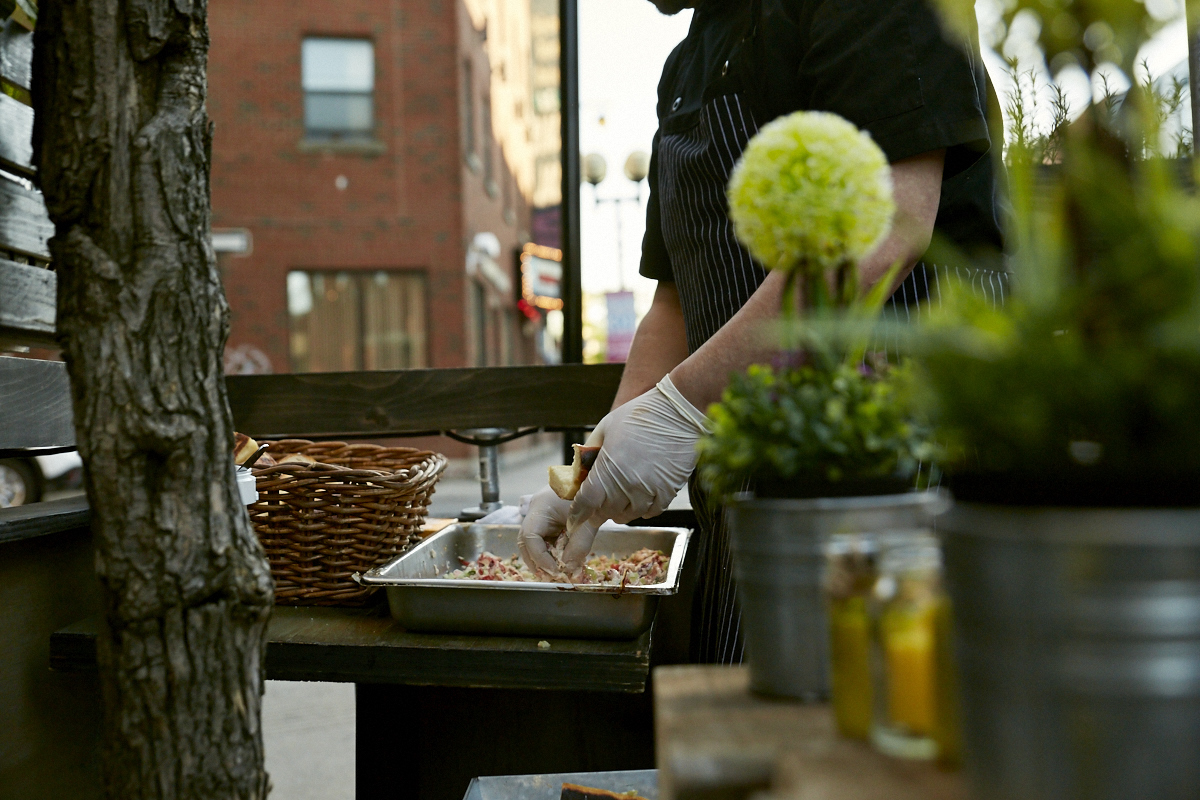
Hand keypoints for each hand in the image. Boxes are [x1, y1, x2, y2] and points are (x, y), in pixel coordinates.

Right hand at [517, 486, 601, 576]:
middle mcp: (535, 512)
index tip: (555, 570)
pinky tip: (562, 561)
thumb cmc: (590, 496)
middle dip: (536, 561)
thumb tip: (569, 569)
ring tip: (557, 572)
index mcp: (540, 508)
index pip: (530, 536)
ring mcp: (540, 517)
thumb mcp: (586, 523)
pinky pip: (544, 540)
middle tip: (552, 576)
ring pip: (532, 543)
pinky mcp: (549, 521)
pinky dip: (551, 553)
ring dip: (543, 559)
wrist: (596, 482)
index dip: (540, 557)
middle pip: (525, 542)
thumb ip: (579, 546)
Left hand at [566, 374, 708, 532]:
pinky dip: (644, 510)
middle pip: (606, 513)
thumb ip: (590, 451)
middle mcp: (627, 485)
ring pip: (629, 515)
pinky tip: (641, 500)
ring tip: (619, 504)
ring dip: (620, 512)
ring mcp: (649, 490)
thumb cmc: (640, 415)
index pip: (586, 503)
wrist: (677, 412)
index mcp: (607, 470)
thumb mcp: (606, 427)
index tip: (576, 515)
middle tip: (595, 509)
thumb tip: (581, 468)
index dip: (578, 513)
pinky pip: (652, 512)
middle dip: (598, 512)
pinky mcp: (668, 491)